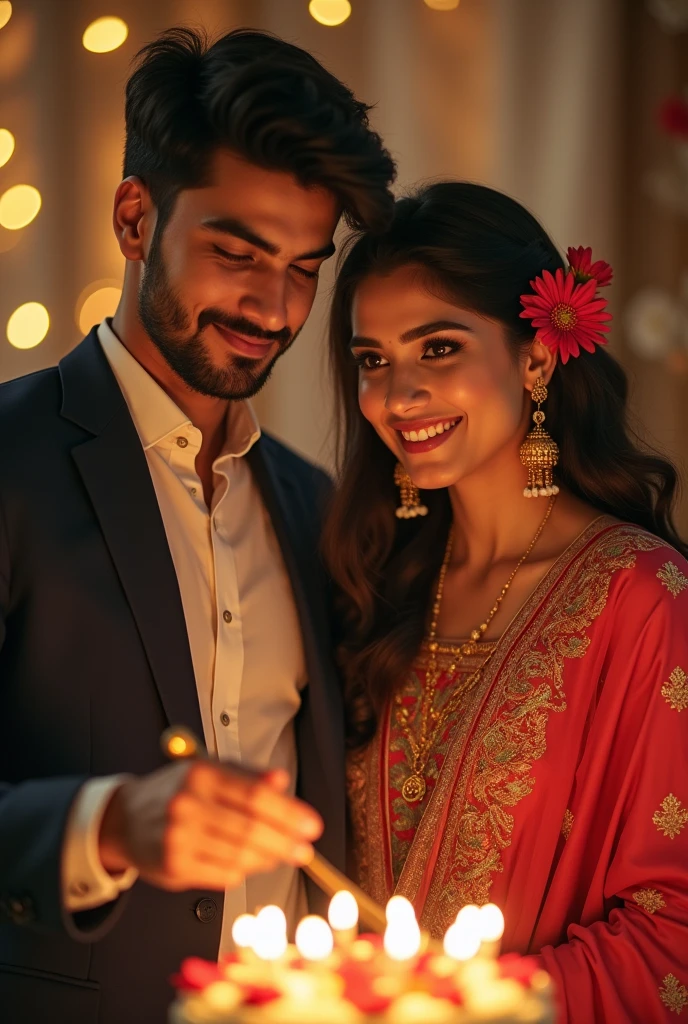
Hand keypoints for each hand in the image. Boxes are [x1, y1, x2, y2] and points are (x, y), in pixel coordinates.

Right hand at [98, 760, 321, 890]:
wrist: (126, 819)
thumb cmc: (178, 792)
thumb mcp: (210, 772)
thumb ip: (248, 776)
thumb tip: (282, 780)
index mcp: (200, 774)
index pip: (255, 795)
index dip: (288, 812)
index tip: (311, 824)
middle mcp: (186, 804)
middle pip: (250, 828)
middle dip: (285, 841)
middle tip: (305, 848)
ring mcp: (177, 838)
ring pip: (239, 855)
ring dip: (268, 858)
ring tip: (283, 855)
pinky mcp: (173, 867)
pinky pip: (223, 874)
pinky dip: (244, 870)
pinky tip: (252, 863)